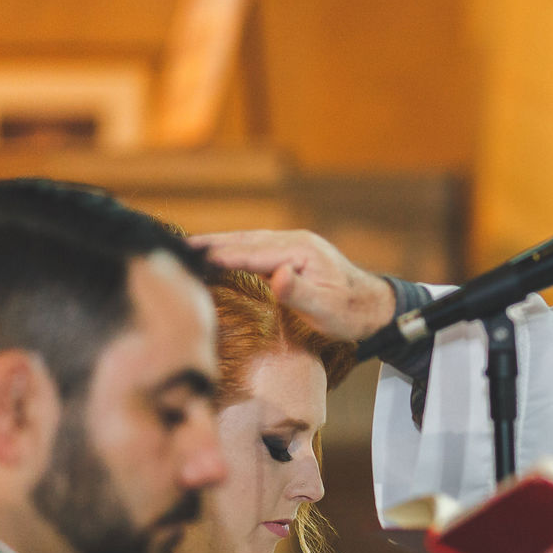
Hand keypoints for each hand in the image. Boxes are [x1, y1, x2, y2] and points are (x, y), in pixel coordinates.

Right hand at [190, 229, 395, 339]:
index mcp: (299, 250)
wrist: (375, 307)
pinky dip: (235, 249)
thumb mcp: (327, 309)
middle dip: (212, 243)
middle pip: (245, 240)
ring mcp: (294, 245)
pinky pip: (256, 249)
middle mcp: (295, 241)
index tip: (191, 256)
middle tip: (177, 246)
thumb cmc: (351, 313)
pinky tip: (220, 255)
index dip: (221, 254)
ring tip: (190, 248)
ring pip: (249, 241)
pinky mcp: (293, 255)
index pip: (251, 251)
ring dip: (220, 243)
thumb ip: (300, 292)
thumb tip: (277, 275)